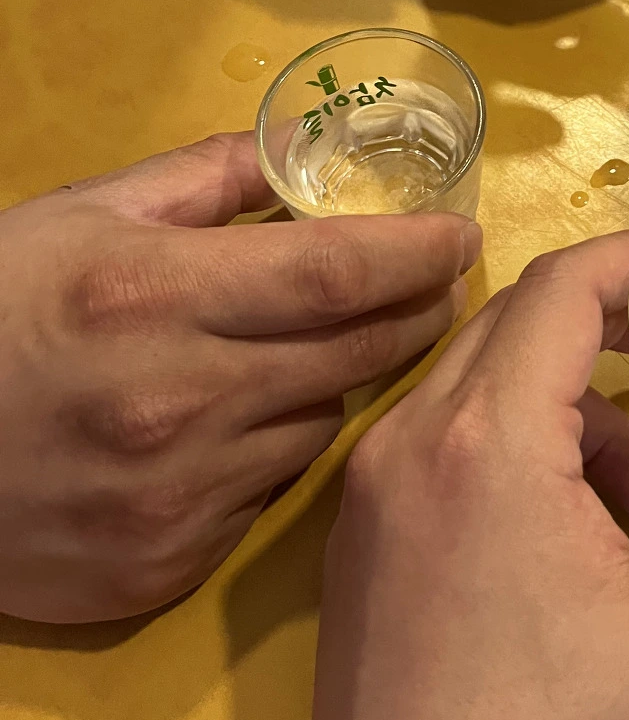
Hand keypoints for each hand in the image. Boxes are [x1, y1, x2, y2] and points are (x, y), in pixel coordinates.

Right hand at [0, 133, 479, 622]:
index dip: (416, 252)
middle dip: (414, 313)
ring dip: (339, 383)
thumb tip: (295, 152)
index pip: (338, 271)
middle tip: (439, 288)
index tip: (460, 238)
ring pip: (321, 427)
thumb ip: (200, 180)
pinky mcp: (164, 567)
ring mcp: (175, 497)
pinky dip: (274, 453)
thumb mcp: (78, 214)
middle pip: (355, 354)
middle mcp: (179, 402)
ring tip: (324, 350)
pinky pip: (267, 496)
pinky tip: (247, 424)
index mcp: (157, 295)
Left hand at [266, 233, 628, 719]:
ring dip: (572, 411)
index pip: (558, 286)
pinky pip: (446, 448)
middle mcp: (410, 441)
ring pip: (480, 389)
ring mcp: (372, 494)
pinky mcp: (361, 546)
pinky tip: (576, 543)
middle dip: (611, 334)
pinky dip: (520, 456)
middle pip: (515, 323)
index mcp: (484, 438)